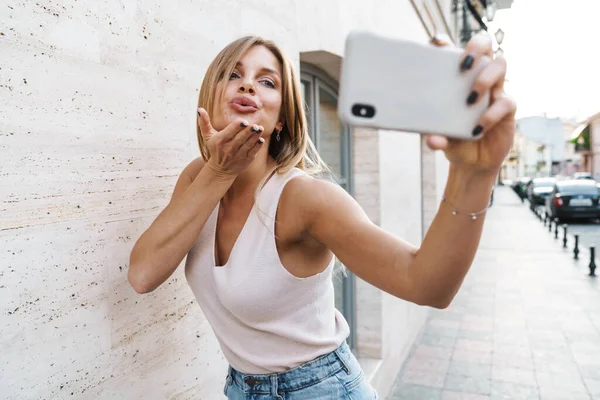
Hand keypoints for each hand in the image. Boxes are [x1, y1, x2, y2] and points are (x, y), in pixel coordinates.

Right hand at [197, 108, 264, 176]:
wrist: (220, 170)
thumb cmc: (215, 149)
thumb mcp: (208, 136)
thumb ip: (204, 123)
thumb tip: (200, 109)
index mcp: (220, 141)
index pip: (230, 131)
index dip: (238, 126)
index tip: (244, 122)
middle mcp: (229, 148)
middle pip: (240, 138)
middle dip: (248, 131)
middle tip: (255, 125)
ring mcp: (238, 155)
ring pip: (248, 144)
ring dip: (255, 136)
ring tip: (260, 129)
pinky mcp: (246, 160)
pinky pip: (252, 152)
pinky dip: (257, 146)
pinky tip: (261, 140)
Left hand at [427, 34, 516, 175]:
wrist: (472, 162)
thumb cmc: (453, 141)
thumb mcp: (440, 139)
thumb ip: (436, 137)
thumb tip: (432, 140)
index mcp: (457, 78)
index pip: (453, 51)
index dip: (446, 42)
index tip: (436, 43)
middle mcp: (478, 77)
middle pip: (485, 46)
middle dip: (476, 47)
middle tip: (464, 64)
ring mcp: (494, 90)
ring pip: (500, 65)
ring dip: (485, 78)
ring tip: (470, 99)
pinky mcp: (507, 107)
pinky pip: (505, 102)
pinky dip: (490, 115)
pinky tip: (477, 129)